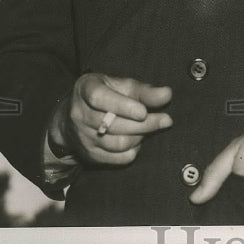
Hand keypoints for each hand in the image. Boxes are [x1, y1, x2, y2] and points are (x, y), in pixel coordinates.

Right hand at [48, 73, 172, 165]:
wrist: (76, 116)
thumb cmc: (107, 94)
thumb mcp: (122, 85)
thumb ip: (144, 90)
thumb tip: (167, 94)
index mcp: (86, 89)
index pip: (100, 98)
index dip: (123, 106)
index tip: (144, 112)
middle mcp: (79, 114)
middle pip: (113, 125)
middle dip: (144, 124)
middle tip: (166, 120)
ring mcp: (82, 136)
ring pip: (117, 144)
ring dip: (140, 137)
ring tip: (151, 127)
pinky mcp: (89, 154)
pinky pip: (117, 158)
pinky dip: (133, 150)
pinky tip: (138, 140)